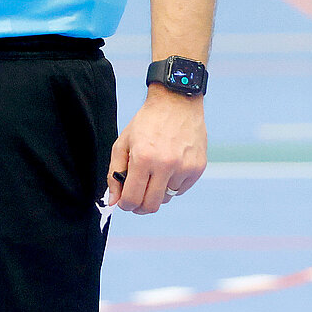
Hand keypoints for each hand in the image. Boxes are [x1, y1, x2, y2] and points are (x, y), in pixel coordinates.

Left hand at [106, 87, 206, 212]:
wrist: (176, 104)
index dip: (125, 205)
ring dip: (157, 191)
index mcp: (143, 158)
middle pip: (152, 205)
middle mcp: (166, 165)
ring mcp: (184, 168)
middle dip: (140, 207)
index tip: (123, 203)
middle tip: (135, 200)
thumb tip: (113, 201)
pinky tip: (168, 168)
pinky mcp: (198, 168)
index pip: (133, 198)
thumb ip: (114, 174)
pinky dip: (172, 185)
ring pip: (167, 197)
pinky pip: (181, 189)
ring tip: (153, 173)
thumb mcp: (122, 143)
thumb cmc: (146, 123)